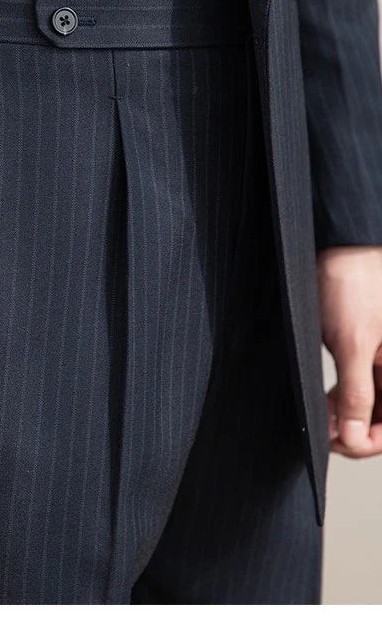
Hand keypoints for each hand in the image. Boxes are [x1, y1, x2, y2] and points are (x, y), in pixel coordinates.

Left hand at [318, 245, 381, 456]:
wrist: (340, 247)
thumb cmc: (352, 284)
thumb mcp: (352, 343)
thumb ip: (356, 393)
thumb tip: (353, 437)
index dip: (372, 441)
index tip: (340, 444)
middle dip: (355, 431)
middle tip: (323, 435)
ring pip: (372, 405)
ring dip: (347, 417)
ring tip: (320, 420)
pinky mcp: (368, 351)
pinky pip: (362, 386)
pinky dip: (343, 399)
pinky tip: (324, 405)